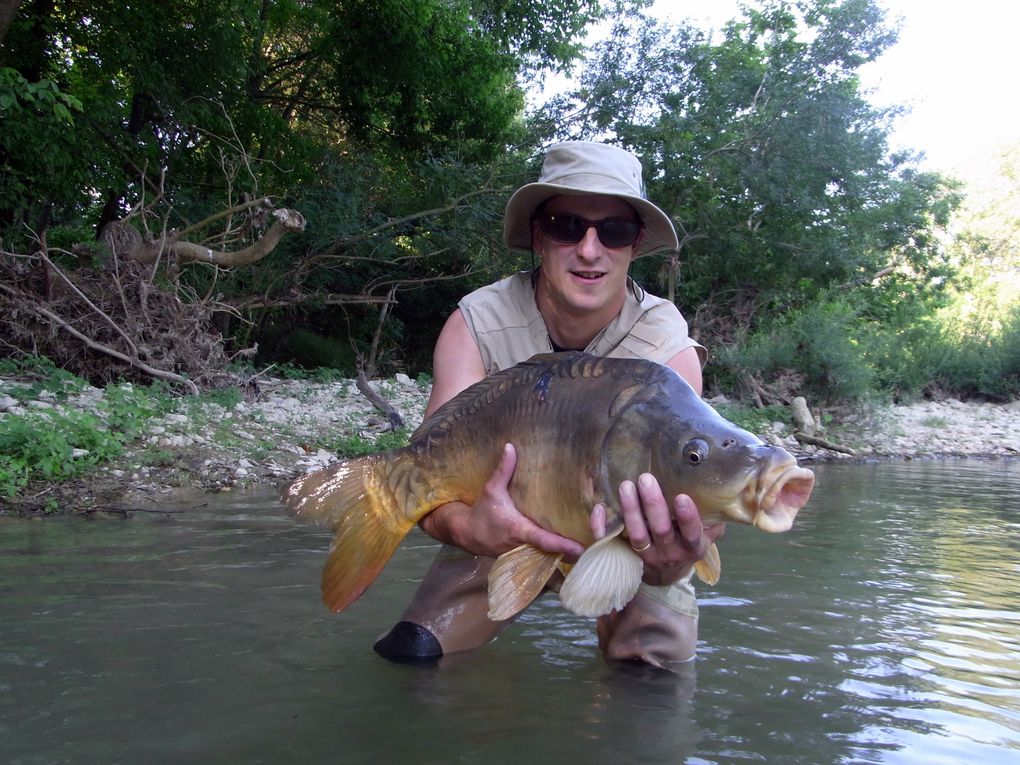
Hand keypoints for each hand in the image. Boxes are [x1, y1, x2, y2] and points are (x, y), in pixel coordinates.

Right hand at [419, 443, 585, 559]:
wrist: (467, 534)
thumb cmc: (482, 512)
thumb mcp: (491, 489)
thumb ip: (504, 470)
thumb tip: (510, 446)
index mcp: (519, 530)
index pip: (544, 540)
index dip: (562, 544)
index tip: (581, 547)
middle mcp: (524, 546)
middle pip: (553, 553)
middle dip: (573, 553)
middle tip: (598, 550)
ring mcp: (525, 554)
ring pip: (550, 558)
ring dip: (568, 556)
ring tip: (594, 551)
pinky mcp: (525, 557)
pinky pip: (545, 557)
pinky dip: (559, 555)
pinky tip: (576, 550)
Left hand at [591, 473, 725, 586]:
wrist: (666, 574)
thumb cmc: (688, 541)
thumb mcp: (706, 535)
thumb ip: (713, 519)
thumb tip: (727, 494)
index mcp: (692, 547)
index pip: (692, 534)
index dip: (687, 518)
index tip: (682, 498)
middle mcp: (669, 552)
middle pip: (660, 530)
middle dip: (653, 504)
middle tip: (646, 479)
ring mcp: (646, 555)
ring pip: (636, 535)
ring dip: (630, 510)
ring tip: (626, 485)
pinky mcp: (626, 554)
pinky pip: (611, 541)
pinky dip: (602, 526)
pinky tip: (600, 507)